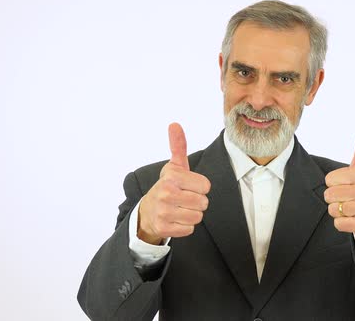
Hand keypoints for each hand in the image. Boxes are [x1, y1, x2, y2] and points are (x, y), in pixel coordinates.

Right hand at [137, 123, 210, 244]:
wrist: (148, 211)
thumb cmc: (167, 187)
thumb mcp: (174, 167)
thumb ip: (178, 146)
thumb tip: (175, 124)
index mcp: (171, 177)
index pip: (205, 186)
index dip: (200, 187)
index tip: (188, 186)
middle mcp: (165, 193)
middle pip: (203, 202)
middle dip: (197, 202)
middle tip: (184, 199)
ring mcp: (163, 212)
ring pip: (198, 217)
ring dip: (192, 214)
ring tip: (180, 209)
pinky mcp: (164, 228)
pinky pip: (190, 229)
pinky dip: (185, 226)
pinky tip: (175, 219)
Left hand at [324, 125, 354, 251]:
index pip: (329, 179)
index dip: (333, 184)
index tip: (346, 185)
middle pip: (329, 195)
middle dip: (334, 199)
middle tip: (347, 198)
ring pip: (333, 209)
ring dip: (337, 211)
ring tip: (349, 209)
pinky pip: (339, 223)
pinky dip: (341, 223)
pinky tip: (352, 219)